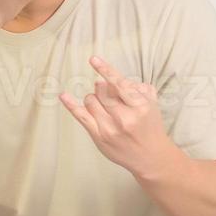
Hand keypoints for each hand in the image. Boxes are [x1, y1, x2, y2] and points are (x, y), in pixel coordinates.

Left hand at [58, 56, 175, 179]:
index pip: (119, 83)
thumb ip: (137, 87)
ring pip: (90, 100)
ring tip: (105, 106)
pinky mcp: (98, 136)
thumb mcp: (151, 104)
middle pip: (102, 90)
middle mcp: (124, 117)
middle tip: (108, 93)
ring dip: (95, 98)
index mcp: (139, 106)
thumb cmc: (149, 126)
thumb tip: (114, 78)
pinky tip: (63, 95)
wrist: (150, 156)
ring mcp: (109, 128)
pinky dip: (71, 104)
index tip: (93, 59)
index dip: (105, 70)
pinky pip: (80, 116)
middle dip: (103, 87)